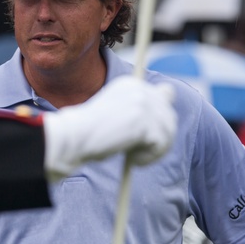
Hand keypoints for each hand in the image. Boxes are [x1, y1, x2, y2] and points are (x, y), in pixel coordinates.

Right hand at [42, 78, 175, 180]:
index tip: (136, 136)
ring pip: (168, 131)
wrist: (74, 137)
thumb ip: (143, 103)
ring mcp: (141, 103)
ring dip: (155, 150)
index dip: (156, 121)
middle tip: (138, 152)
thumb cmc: (92, 131)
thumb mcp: (119, 111)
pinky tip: (133, 160)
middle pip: (169, 117)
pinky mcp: (142, 120)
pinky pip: (160, 144)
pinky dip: (149, 157)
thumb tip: (170, 90)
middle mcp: (139, 88)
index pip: (164, 98)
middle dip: (159, 138)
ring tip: (135, 157)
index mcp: (131, 83)